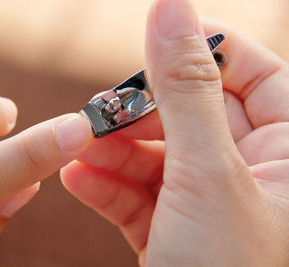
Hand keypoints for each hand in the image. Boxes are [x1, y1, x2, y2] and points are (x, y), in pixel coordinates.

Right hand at [61, 0, 288, 264]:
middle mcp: (258, 177)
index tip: (154, 40)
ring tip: (80, 146)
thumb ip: (188, 89)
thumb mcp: (208, 175)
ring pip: (160, 155)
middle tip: (99, 111)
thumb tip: (171, 10)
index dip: (204, 51)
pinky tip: (79, 178)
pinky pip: (142, 195)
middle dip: (141, 112)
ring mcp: (213, 206)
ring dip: (115, 150)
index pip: (254, 75)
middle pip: (193, 114)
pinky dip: (108, 185)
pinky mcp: (177, 234)